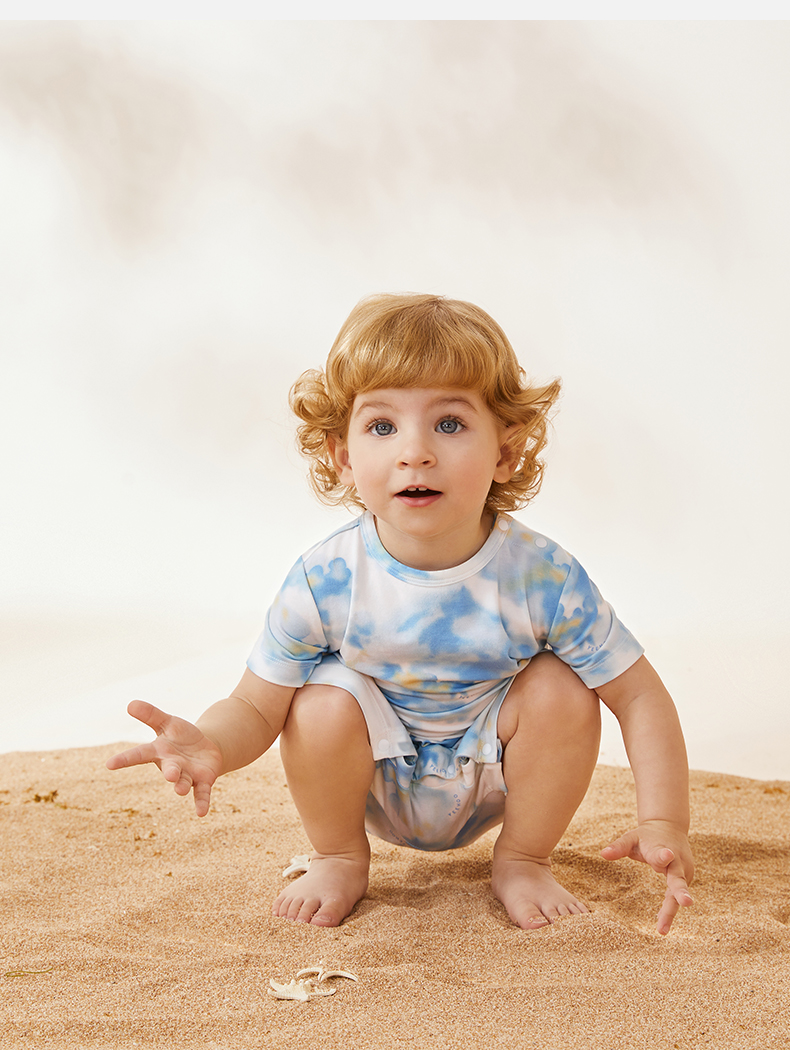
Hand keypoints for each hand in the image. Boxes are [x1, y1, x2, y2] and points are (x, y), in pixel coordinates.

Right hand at [106, 700, 223, 816]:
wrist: (204, 749)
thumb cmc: (181, 736)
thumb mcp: (168, 722)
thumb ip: (151, 715)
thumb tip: (130, 703)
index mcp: (159, 751)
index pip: (140, 754)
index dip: (125, 759)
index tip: (109, 764)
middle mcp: (172, 766)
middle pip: (169, 769)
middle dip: (170, 772)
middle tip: (169, 775)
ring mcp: (187, 775)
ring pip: (183, 782)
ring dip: (182, 786)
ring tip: (180, 790)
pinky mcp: (203, 781)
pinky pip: (201, 794)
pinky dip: (201, 803)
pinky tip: (201, 813)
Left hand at [601, 820, 693, 934]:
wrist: (670, 828)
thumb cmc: (647, 836)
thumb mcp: (632, 838)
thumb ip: (619, 846)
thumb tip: (602, 854)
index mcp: (662, 849)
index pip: (662, 853)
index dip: (663, 856)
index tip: (667, 855)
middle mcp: (677, 862)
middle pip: (678, 879)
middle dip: (682, 891)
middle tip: (687, 903)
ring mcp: (684, 871)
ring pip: (678, 893)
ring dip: (672, 911)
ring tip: (662, 929)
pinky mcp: (686, 878)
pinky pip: (675, 897)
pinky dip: (669, 910)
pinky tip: (661, 925)